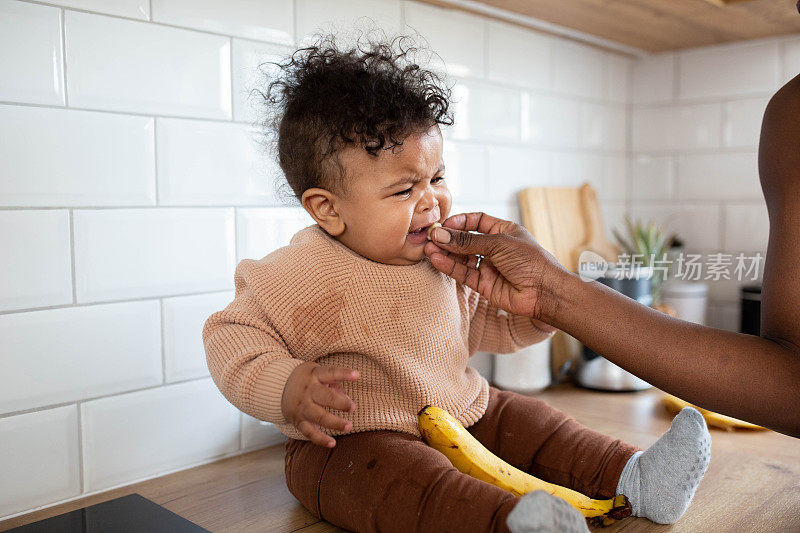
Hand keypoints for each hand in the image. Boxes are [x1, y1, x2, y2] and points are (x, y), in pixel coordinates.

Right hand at [281, 362, 358, 446]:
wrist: (278, 387)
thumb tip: (348, 401)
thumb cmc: (307, 379)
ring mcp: (303, 406)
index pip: (331, 373)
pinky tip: (333, 443)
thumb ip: (335, 385)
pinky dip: (321, 439)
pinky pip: (309, 432)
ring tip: (349, 427)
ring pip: (319, 416)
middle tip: (352, 408)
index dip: (344, 374)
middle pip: (326, 397)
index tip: (357, 375)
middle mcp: (308, 391)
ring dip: (335, 423)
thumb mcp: (318, 374)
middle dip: (341, 403)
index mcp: (315, 375)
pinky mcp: (298, 420)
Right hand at [424, 212, 565, 324]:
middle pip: (466, 240)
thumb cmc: (531, 261)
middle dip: (449, 238)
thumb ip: (468, 241)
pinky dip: (449, 267)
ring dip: (445, 253)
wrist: (544, 291)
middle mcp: (495, 248)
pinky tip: (437, 259)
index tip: (445, 224)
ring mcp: (489, 267)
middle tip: (430, 237)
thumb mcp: (498, 243)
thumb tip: (441, 234)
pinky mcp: (484, 284)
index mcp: (504, 231)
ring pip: (462, 258)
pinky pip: (463, 274)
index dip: (461, 222)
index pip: (477, 221)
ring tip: (428, 248)